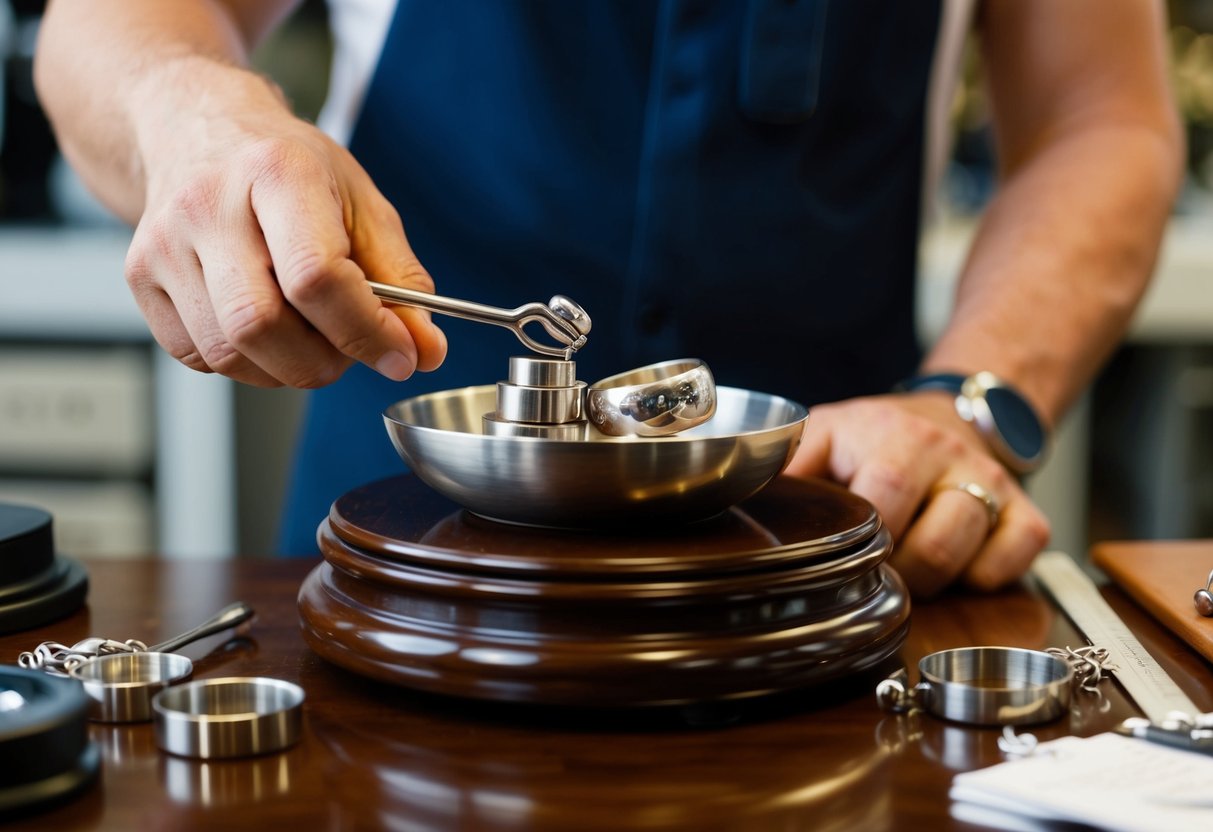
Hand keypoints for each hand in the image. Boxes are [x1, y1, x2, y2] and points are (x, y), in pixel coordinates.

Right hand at [124, 66, 445, 386]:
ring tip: (311, 336)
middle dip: (322, 360)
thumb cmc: (288, 168)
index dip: (365, 330)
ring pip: (228, 351)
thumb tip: (426, 351)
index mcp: (276, 172)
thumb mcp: (362, 204)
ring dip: (285, 367)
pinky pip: (198, 356)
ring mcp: (163, 242)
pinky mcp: (140, 276)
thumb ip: (401, 281)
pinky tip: (266, 329)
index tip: (400, 355)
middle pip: (261, 324)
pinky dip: (246, 363)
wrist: (198, 129)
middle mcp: (207, 204)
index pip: (315, 276)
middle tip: (350, 348)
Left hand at [785, 392, 1050, 596]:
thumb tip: (739, 502)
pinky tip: (959, 563)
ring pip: (970, 554)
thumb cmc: (872, 440)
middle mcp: (944, 453)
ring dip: (935, 578)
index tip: (847, 555)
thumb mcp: (821, 437)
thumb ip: (786, 467)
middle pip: (930, 542)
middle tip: (878, 568)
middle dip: (898, 571)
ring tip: (911, 564)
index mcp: (886, 434)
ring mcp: (990, 481)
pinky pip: (1017, 559)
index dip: (865, 541)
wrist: (945, 413)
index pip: (882, 500)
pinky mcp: (1027, 509)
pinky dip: (987, 576)